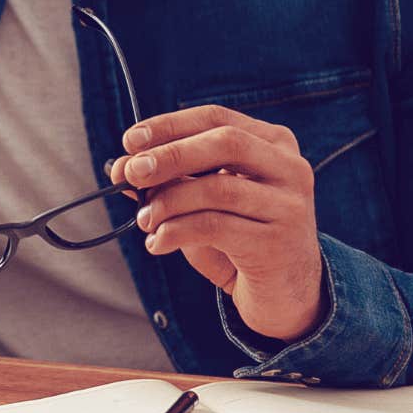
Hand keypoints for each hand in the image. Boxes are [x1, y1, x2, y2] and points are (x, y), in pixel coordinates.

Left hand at [108, 105, 325, 342]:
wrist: (286, 294)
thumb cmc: (241, 239)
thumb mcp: (206, 202)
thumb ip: (173, 180)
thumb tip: (122, 167)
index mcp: (273, 144)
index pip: (216, 118)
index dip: (170, 125)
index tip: (130, 141)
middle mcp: (290, 168)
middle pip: (225, 143)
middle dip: (170, 155)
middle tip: (131, 173)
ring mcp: (289, 205)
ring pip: (218, 188)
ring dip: (169, 202)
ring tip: (144, 220)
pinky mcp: (277, 243)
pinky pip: (216, 227)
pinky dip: (177, 231)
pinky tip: (158, 243)